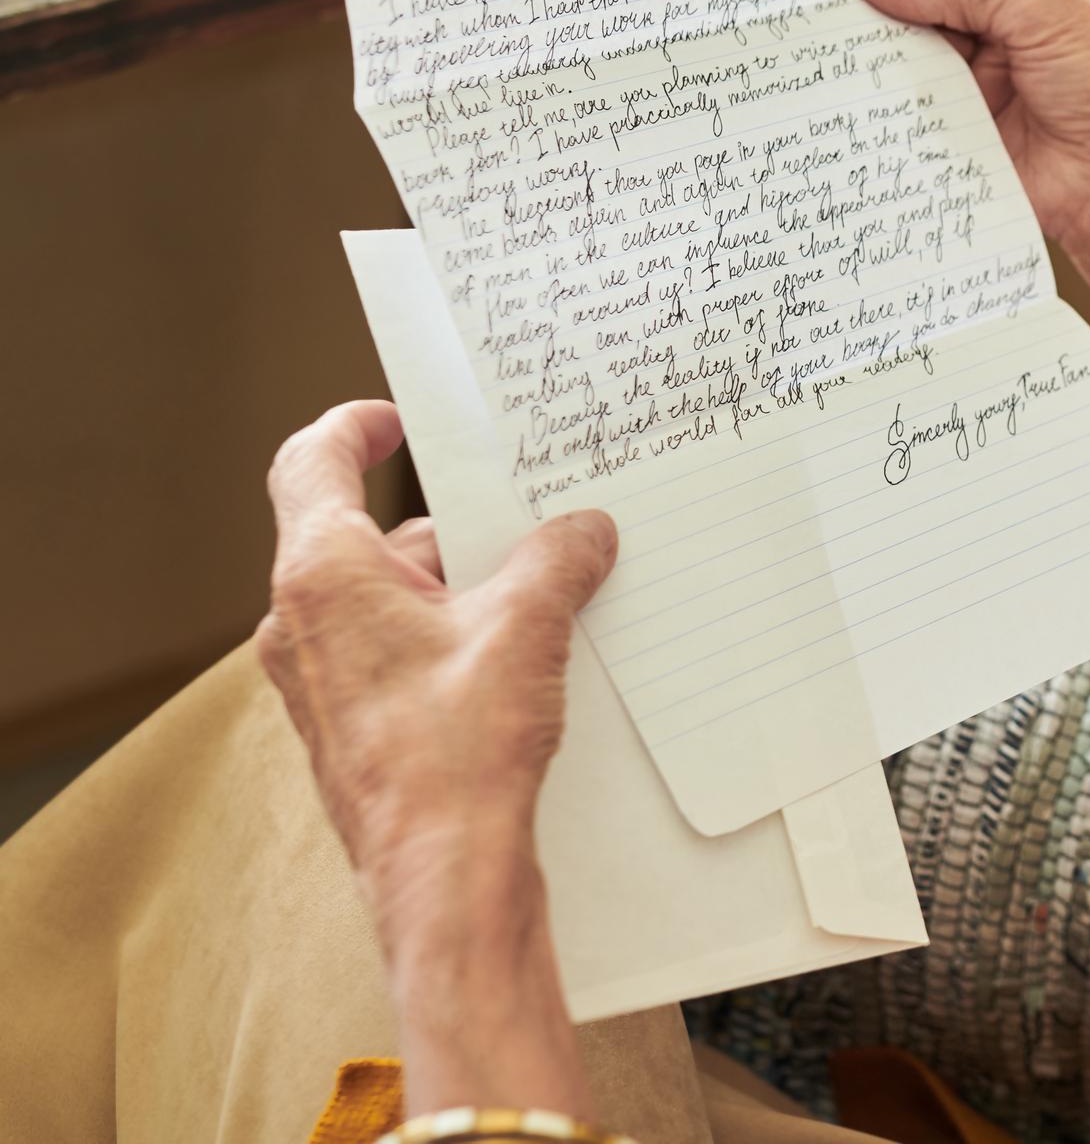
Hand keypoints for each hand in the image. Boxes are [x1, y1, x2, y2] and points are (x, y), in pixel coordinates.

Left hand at [259, 400, 616, 917]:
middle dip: (456, 528)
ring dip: (464, 589)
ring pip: (393, 599)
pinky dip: (454, 637)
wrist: (444, 879)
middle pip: (375, 537)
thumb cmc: (458, 757)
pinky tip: (526, 657)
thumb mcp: (525, 628)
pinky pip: (400, 651)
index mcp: (322, 577)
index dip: (352, 427)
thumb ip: (555, 560)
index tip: (396, 417)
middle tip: (529, 519)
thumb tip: (581, 529)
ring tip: (548, 594)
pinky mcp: (352, 725)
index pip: (310, 463)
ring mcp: (322, 680)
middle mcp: (302, 623)